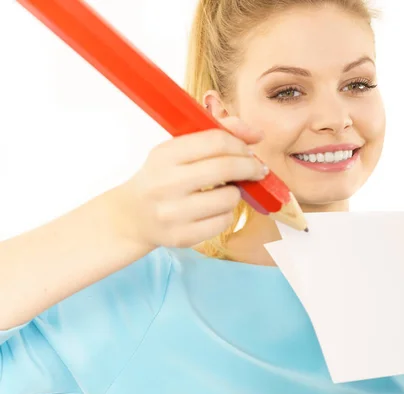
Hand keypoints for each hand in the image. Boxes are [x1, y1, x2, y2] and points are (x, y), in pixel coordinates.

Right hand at [119, 117, 266, 248]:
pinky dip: (226, 213)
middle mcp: (166, 183)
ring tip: (225, 192)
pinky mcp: (182, 236)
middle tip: (258, 170)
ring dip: (236, 193)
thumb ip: (216, 135)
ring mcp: (172, 213)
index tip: (249, 151)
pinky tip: (214, 210)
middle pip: (226, 168)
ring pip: (229, 198)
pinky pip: (224, 221)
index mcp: (165, 155)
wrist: (132, 216)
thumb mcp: (178, 150)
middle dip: (251, 167)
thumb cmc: (163, 177)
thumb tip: (256, 134)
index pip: (215, 141)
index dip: (240, 145)